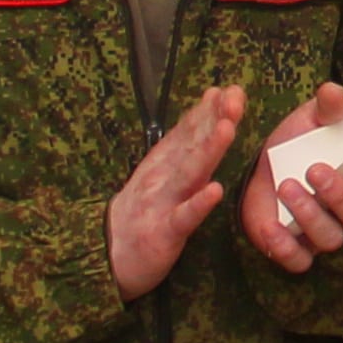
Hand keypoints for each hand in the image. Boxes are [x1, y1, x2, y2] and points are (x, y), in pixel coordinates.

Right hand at [109, 86, 248, 297]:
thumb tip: (213, 98)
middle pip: (192, 144)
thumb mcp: (162, 169)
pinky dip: (199, 203)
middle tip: (235, 99)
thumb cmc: (145, 208)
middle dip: (215, 120)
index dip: (210, 109)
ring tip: (227, 129)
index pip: (189, 130)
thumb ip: (188, 137)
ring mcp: (163, 202)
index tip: (232, 90)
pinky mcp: (163, 232)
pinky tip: (215, 190)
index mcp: (165, 160)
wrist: (107, 252)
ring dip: (209, 150)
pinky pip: (184, 217)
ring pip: (189, 173)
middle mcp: (164, 175)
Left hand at [243, 83, 342, 272]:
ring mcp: (322, 231)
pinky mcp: (294, 248)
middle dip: (341, 194)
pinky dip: (285, 248)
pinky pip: (299, 260)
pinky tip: (270, 227)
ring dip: (310, 214)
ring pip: (331, 237)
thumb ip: (326, 107)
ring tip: (287, 186)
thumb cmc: (294, 145)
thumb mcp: (309, 119)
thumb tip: (332, 92)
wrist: (255, 171)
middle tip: (315, 169)